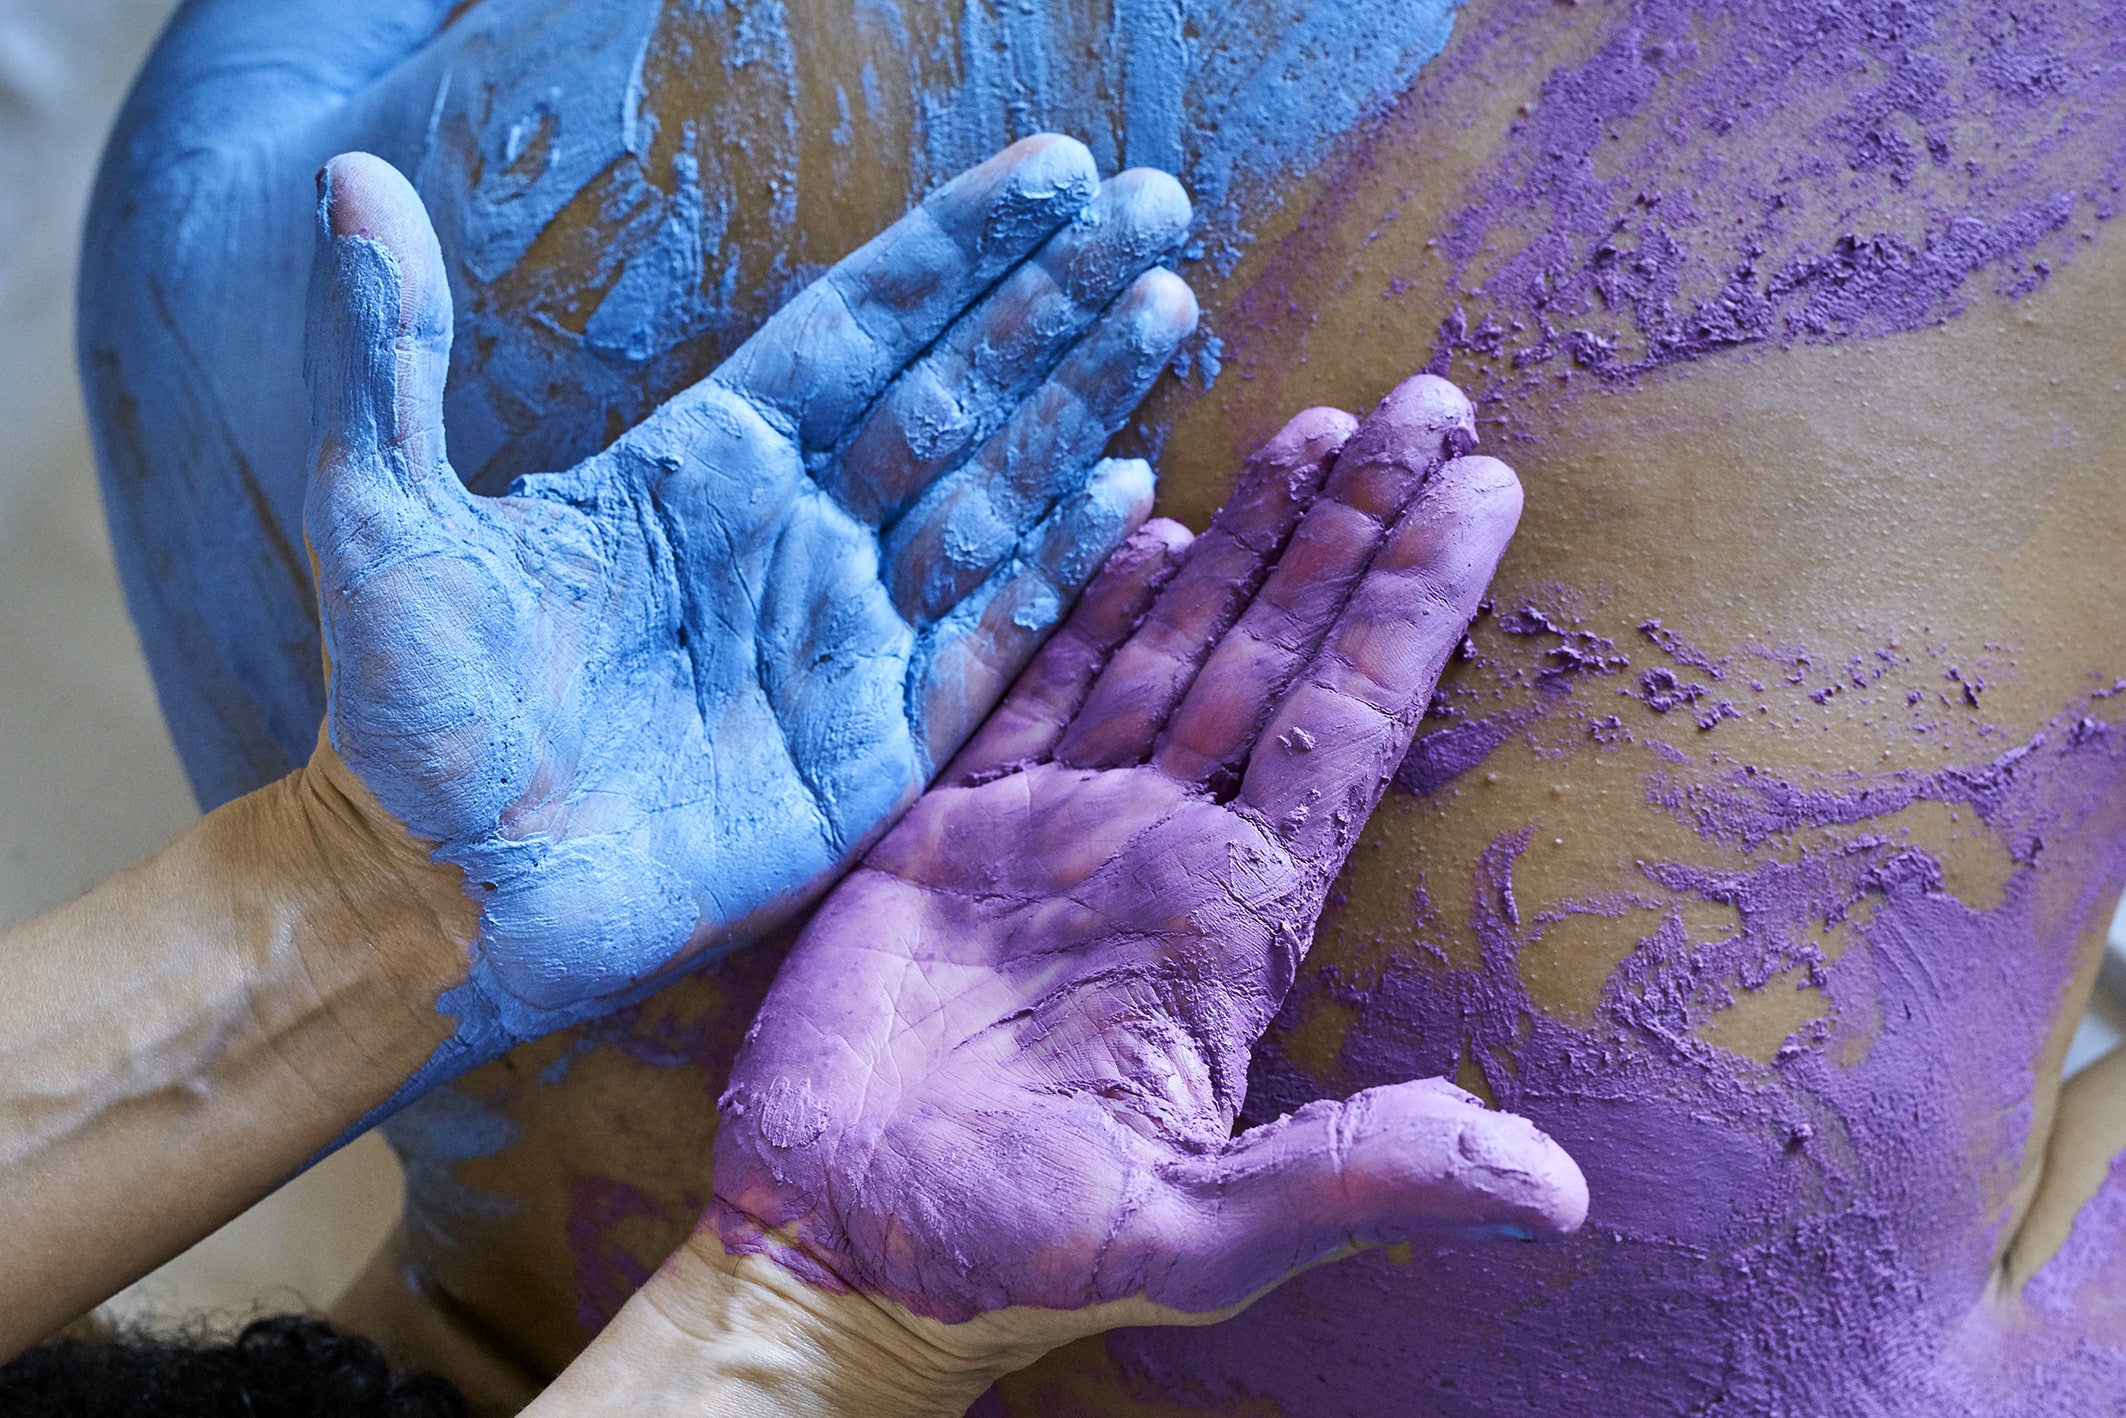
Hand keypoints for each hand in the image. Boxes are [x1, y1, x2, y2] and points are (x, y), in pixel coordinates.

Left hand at [303, 138, 1197, 1065]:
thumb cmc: (408, 712)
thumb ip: (392, 347)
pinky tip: (1129, 489)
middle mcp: (795, 535)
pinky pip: (991, 639)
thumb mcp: (384, 515)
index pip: (862, 324)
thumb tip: (351, 172)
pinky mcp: (874, 746)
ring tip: (1167, 308)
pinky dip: (1059, 569)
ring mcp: (844, 638)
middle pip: (957, 388)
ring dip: (1079, 401)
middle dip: (1056, 298)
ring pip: (992, 493)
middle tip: (1159, 204)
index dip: (958, 248)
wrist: (437, 897)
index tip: (1054, 168)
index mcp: (704, 466)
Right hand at [703, 376, 1585, 1375]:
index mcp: (1237, 920)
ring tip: (1318, 422)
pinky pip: (1031, 684)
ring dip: (1247, 534)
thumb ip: (1359, 1178)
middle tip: (1432, 398)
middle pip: (1282, 652)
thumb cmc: (1013, 1258)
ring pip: (1171, 644)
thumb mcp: (1199, 1233)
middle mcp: (1164, 849)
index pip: (1351, 726)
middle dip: (1358, 527)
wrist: (837, 1249)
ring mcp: (1058, 828)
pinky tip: (1147, 519)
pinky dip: (1085, 599)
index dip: (1417, 605)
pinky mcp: (949, 826)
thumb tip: (1556, 1193)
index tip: (1485, 489)